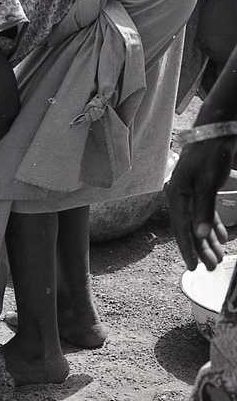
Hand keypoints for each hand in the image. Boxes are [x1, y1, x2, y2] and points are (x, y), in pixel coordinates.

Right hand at [166, 138, 234, 270]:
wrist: (215, 133)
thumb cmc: (210, 155)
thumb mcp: (207, 183)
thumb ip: (203, 210)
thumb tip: (198, 234)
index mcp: (178, 196)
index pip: (181, 229)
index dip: (188, 249)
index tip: (193, 267)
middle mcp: (181, 197)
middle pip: (190, 229)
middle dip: (201, 249)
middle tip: (211, 267)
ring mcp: (190, 194)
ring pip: (198, 223)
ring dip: (208, 240)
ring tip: (217, 257)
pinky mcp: (200, 190)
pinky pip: (205, 213)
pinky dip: (213, 226)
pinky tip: (221, 237)